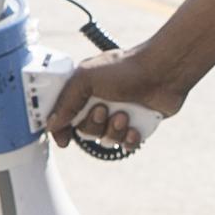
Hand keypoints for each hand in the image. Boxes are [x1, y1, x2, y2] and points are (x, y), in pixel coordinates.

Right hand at [45, 46, 189, 155]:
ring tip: (124, 115)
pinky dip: (129, 139)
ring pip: (106, 139)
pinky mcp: (138, 125)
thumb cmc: (125, 68)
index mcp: (84, 91)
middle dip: (93, 125)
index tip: (63, 140)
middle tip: (103, 109)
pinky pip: (126, 145)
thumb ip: (65, 101)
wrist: (163, 72)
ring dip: (113, 131)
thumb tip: (52, 124)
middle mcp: (100, 103)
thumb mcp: (86, 78)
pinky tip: (135, 128)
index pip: (64, 116)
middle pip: (85, 131)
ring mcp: (119, 115)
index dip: (61, 129)